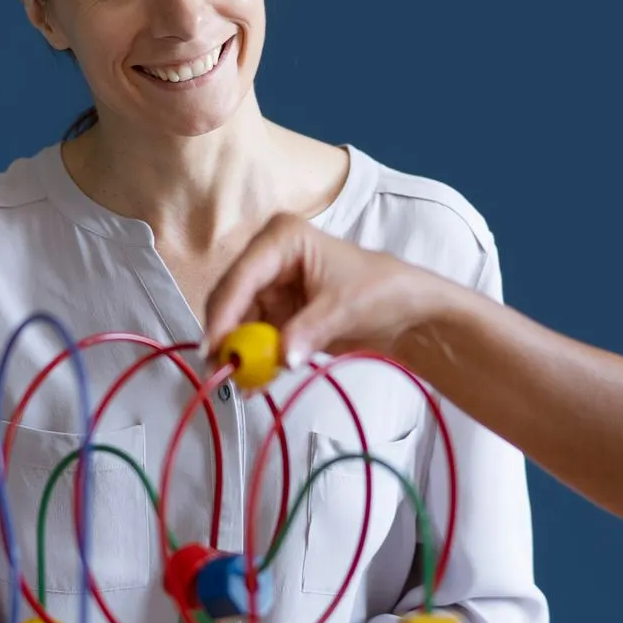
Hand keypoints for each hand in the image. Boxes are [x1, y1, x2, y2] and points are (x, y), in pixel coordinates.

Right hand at [201, 212, 456, 372]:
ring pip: (237, 322)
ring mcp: (270, 287)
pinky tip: (254, 384)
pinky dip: (254, 360)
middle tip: (220, 371)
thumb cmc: (381, 291)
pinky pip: (254, 338)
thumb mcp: (345, 308)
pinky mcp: (276, 314)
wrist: (407, 310)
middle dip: (225, 334)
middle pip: (231, 298)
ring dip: (238, 352)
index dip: (225, 312)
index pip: (243, 276)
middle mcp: (268, 259)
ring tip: (240, 383)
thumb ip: (309, 331)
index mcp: (282, 238)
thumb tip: (282, 357)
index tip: (215, 348)